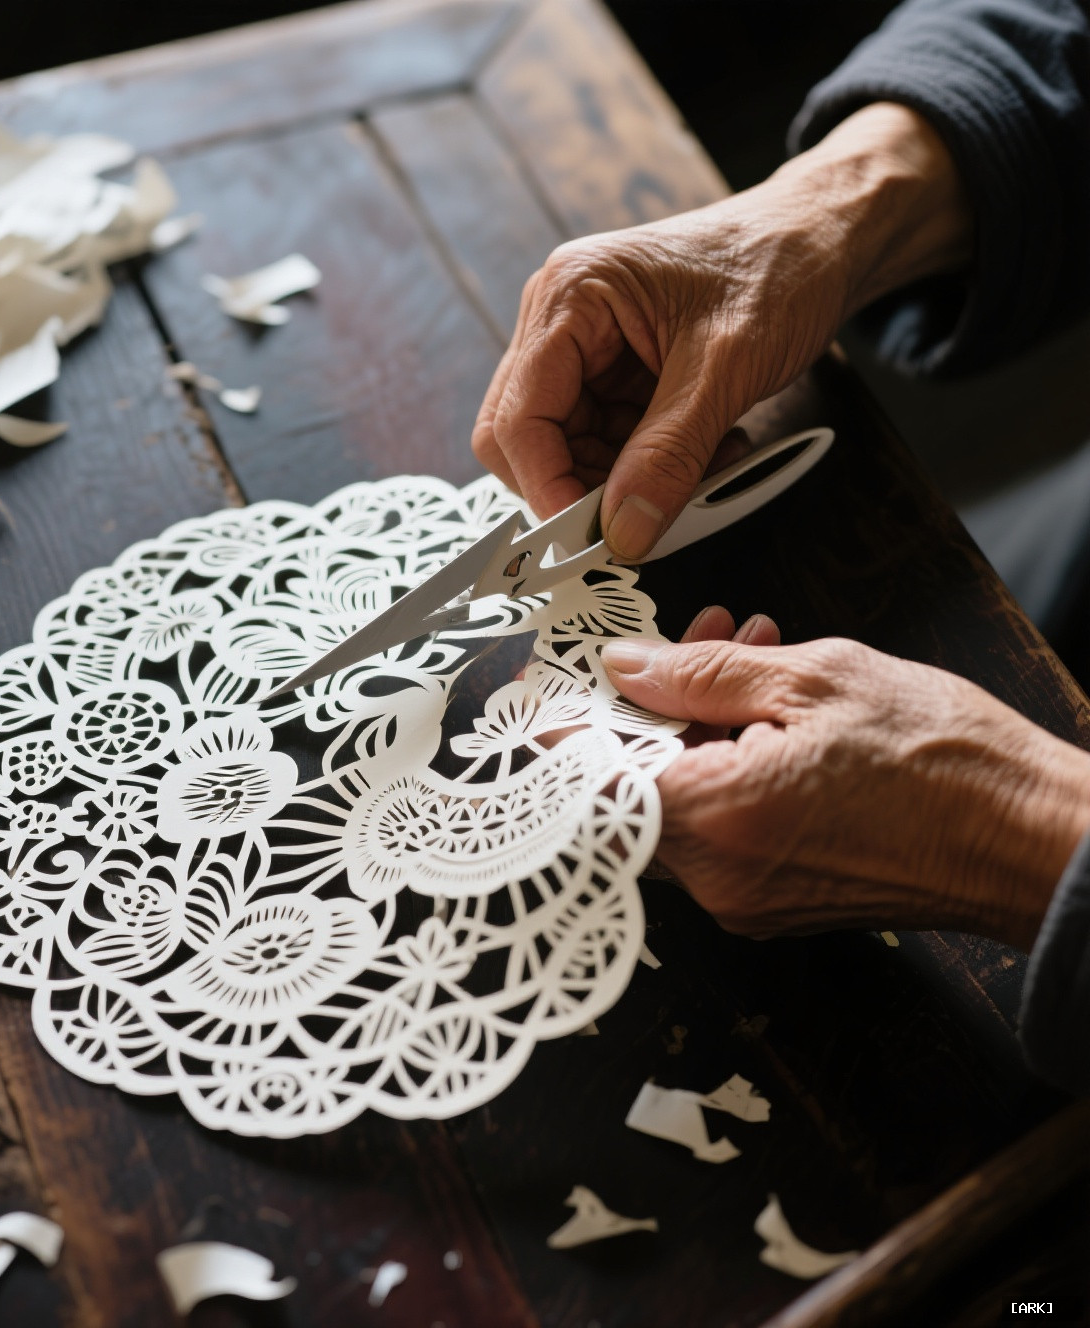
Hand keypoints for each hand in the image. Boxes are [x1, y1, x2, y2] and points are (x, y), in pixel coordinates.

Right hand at [472, 103, 972, 559]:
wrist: (821, 238)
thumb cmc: (778, 267)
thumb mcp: (726, 368)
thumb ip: (669, 455)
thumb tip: (623, 532)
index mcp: (569, 297)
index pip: (518, 419)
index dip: (546, 487)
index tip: (588, 540)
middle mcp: (559, 320)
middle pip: (526, 440)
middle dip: (580, 487)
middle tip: (641, 515)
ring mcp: (582, 348)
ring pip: (567, 451)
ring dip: (623, 481)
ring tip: (700, 467)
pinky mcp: (609, 372)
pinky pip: (605, 444)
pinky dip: (646, 467)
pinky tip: (701, 450)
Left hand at [602, 630, 1089, 948]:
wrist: (1032, 840)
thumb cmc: (944, 762)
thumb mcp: (813, 679)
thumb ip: (699, 672)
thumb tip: (625, 664)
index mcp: (715, 820)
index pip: (587, 779)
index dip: (560, 727)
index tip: (550, 689)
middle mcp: (717, 877)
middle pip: (624, 791)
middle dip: (642, 708)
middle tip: (683, 645)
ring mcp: (743, 899)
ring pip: (670, 805)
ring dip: (686, 730)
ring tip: (741, 656)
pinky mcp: (771, 902)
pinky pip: (712, 830)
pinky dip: (718, 767)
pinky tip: (761, 711)